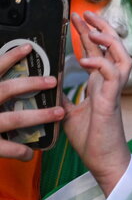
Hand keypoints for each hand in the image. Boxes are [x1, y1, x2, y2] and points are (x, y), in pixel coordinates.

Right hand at [0, 42, 64, 160]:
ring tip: (59, 112)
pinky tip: (29, 152)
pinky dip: (21, 151)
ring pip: (14, 118)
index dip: (9, 57)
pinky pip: (7, 148)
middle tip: (52, 81)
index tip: (28, 47)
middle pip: (7, 89)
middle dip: (32, 84)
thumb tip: (5, 65)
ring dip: (39, 115)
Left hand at [62, 11, 131, 194]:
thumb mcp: (68, 111)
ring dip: (108, 41)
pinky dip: (102, 64)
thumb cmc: (91, 139)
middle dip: (100, 28)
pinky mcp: (113, 101)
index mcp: (101, 84)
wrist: (102, 160)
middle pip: (114, 47)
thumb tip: (49, 81)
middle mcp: (110, 84)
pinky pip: (113, 76)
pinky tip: (87, 60)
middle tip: (86, 13)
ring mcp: (114, 91)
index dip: (89, 33)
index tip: (79, 18)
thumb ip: (63, 94)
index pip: (97, 51)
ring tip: (92, 31)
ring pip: (121, 57)